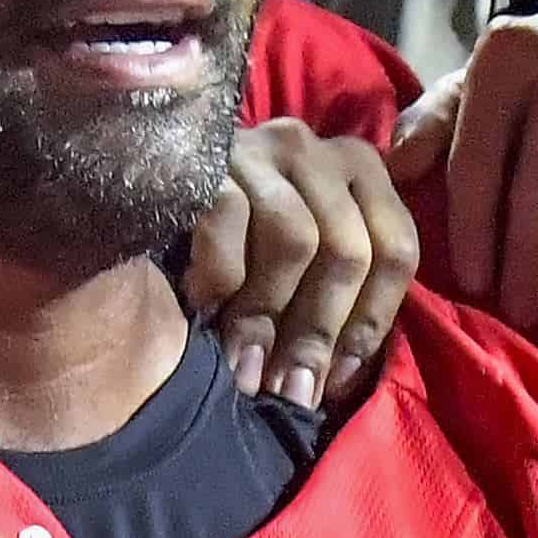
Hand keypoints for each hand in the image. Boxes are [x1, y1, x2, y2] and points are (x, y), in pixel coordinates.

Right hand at [186, 113, 413, 416]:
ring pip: (294, 238)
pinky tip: (203, 308)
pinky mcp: (209, 155)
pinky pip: (228, 221)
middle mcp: (316, 148)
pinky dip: (220, 277)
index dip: (369, 324)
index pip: (396, 249)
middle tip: (287, 391)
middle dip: (316, 333)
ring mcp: (262, 146)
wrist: (142, 181)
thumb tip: (325, 385)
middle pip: (347, 249)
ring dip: (267, 316)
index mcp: (360, 170)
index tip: (333, 382)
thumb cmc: (239, 243)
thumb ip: (336, 302)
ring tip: (245, 369)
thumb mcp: (303, 265)